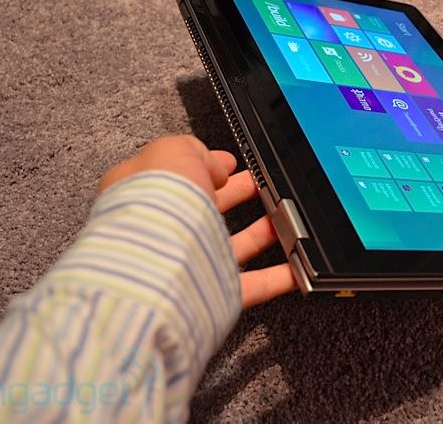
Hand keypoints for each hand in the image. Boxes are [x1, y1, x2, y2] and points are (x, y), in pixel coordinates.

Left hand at [98, 135, 296, 307]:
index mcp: (145, 194)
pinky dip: (278, 276)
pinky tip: (297, 266)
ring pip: (232, 246)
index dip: (207, 166)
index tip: (232, 164)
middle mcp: (164, 231)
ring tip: (287, 220)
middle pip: (207, 209)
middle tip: (263, 186)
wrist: (154, 268)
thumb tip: (215, 166)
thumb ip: (194, 150)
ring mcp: (188, 264)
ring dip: (263, 232)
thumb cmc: (153, 208)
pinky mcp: (212, 293)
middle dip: (238, 195)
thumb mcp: (172, 152)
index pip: (179, 174)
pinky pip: (253, 284)